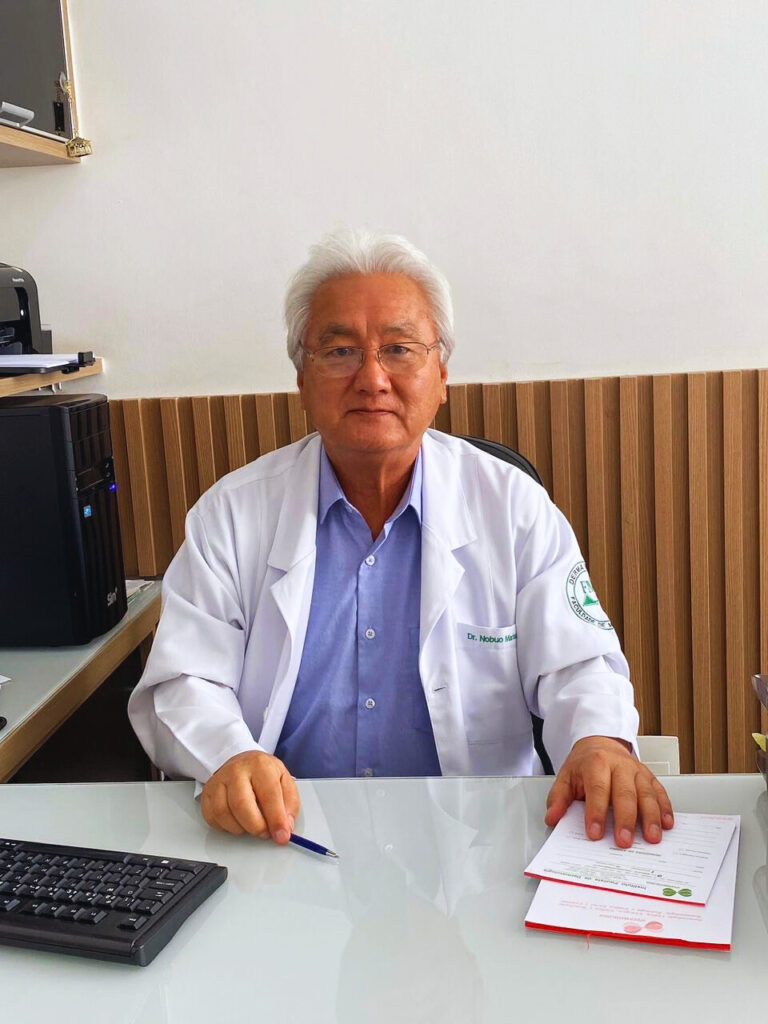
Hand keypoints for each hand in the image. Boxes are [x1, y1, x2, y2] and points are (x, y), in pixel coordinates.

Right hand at [201, 750, 299, 842]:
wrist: (243, 762)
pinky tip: (237, 821)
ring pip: (224, 814)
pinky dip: (226, 827)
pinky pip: (212, 818)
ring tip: (252, 824)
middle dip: (256, 827)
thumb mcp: (284, 781)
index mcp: (260, 765)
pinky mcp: (207, 793)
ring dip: (241, 828)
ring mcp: (219, 781)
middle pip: (242, 805)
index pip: (269, 795)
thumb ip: (289, 804)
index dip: (276, 819)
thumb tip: (285, 827)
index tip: (282, 836)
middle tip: (265, 833)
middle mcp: (236, 770)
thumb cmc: (264, 773)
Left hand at [544, 735, 673, 847]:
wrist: (601, 744)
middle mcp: (619, 765)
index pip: (597, 789)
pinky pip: (659, 792)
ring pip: (646, 793)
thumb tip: (552, 818)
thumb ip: (558, 798)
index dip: (596, 813)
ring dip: (651, 817)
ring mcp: (637, 770)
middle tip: (624, 842)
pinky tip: (667, 824)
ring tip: (651, 838)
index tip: (594, 834)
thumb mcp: (566, 777)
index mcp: (596, 763)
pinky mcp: (649, 776)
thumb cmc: (584, 764)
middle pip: (625, 793)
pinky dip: (665, 808)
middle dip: (625, 819)